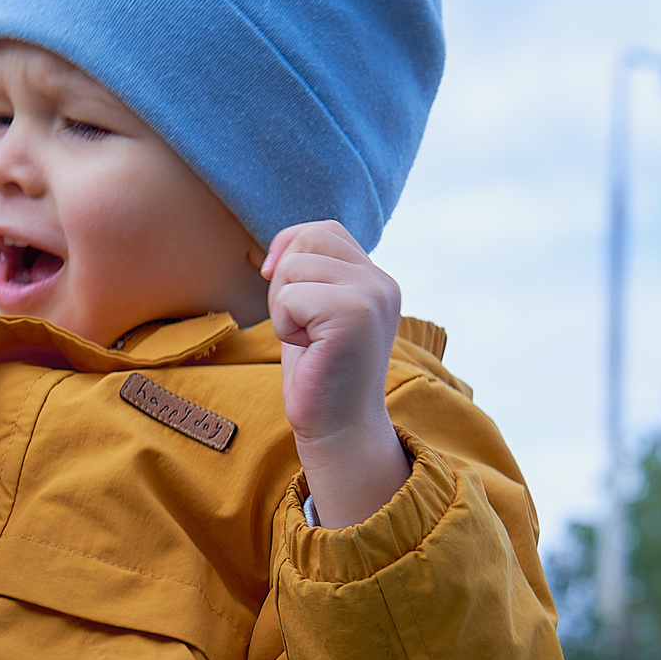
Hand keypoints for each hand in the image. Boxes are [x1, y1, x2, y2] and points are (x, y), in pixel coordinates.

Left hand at [263, 221, 410, 528]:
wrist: (338, 429)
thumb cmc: (318, 375)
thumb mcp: (315, 314)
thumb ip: (311, 276)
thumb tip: (279, 248)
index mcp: (375, 279)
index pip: (323, 230)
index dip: (290, 249)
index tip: (283, 290)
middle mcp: (381, 282)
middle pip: (306, 239)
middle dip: (284, 281)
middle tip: (300, 325)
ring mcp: (372, 295)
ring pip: (294, 266)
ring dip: (283, 307)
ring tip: (307, 340)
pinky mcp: (353, 314)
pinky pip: (290, 296)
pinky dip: (285, 325)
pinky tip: (307, 349)